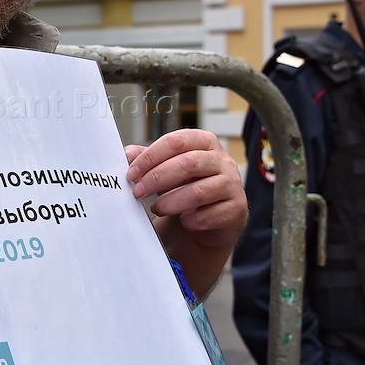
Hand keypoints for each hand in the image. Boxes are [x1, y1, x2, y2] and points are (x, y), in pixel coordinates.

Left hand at [125, 129, 247, 254]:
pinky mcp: (236, 209)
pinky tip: (184, 221)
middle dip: (157, 178)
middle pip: (188, 163)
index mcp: (204, 142)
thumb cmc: (185, 190)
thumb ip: (148, 161)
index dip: (150, 157)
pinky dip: (192, 220)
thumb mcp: (165, 172)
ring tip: (156, 209)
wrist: (208, 223)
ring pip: (199, 191)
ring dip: (171, 202)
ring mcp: (233, 184)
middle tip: (137, 192)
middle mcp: (222, 160)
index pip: (176, 141)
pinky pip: (211, 215)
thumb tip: (127, 153)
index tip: (131, 174)